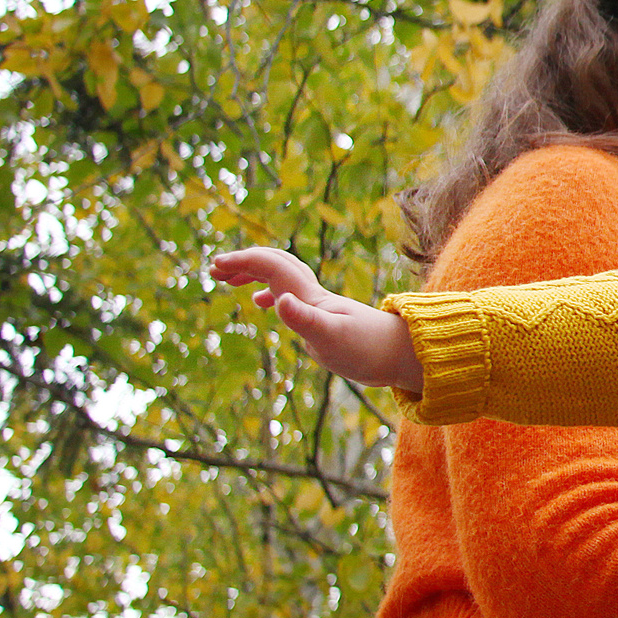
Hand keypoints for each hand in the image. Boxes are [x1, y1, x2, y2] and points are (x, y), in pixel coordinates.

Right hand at [209, 247, 424, 393]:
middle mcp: (314, 296)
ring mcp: (320, 307)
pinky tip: (264, 304)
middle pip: (276, 265)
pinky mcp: (326, 320)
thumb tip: (278, 301)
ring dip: (255, 273)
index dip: (243, 261)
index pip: (271, 266)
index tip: (215, 266)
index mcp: (310, 296)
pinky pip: (292, 296)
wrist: (403, 356)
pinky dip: (272, 293)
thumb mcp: (332, 339)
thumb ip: (305, 320)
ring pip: (283, 278)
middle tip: (214, 268)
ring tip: (229, 280)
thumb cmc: (369, 349)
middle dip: (245, 262)